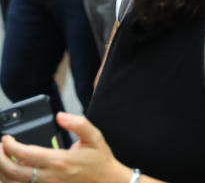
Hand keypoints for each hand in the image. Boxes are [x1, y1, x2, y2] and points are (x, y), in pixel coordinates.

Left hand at [0, 113, 130, 182]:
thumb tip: (60, 116)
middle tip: (0, 148)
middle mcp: (50, 176)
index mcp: (60, 160)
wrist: (108, 181)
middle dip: (0, 158)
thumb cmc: (99, 160)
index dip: (10, 145)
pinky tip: (13, 172)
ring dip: (3, 171)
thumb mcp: (95, 137)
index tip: (6, 138)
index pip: (25, 153)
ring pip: (14, 182)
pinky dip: (12, 180)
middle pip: (12, 171)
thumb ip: (78, 123)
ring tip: (3, 160)